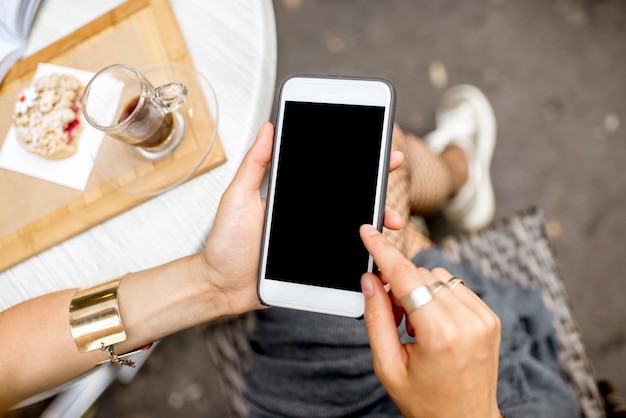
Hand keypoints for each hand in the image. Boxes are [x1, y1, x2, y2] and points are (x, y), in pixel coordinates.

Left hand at [199, 122, 403, 315]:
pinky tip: (376, 252)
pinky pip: (344, 259)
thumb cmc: (226, 243)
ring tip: (389, 221)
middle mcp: (309, 218)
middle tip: (390, 175)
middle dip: (376, 189)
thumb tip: (269, 128)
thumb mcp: (237, 197)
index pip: (331, 178)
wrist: (220, 285)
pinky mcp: (316, 266)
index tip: (379, 152)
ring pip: (353, 230)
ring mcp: (315, 241)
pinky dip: (364, 255)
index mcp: (294, 198)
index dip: (357, 165)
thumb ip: (255, 164)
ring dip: (376, 223)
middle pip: (350, 201)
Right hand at [359, 224, 500, 417]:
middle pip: (420, 273)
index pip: (405, 277)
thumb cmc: (425, 401)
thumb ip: (375, 318)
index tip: (368, 233)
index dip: (382, 251)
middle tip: (392, 314)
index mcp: (440, 335)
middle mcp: (467, 321)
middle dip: (399, 285)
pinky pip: (455, 286)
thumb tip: (369, 279)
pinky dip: (438, 295)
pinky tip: (433, 323)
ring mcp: (484, 317)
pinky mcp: (490, 316)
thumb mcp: (387, 365)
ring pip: (438, 275)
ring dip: (419, 290)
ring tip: (415, 324)